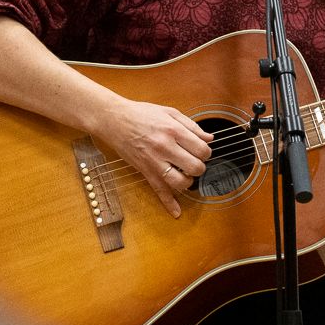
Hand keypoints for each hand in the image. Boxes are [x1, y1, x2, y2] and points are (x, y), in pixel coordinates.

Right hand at [102, 98, 212, 217]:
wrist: (114, 120)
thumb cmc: (141, 114)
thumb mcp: (169, 112)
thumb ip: (191, 126)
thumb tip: (209, 138)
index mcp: (173, 130)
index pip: (201, 149)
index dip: (206, 152)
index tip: (202, 151)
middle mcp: (165, 147)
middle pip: (195, 167)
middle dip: (200, 167)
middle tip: (195, 162)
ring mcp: (154, 161)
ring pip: (180, 182)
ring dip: (188, 181)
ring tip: (186, 174)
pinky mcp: (145, 170)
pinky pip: (159, 190)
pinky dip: (169, 203)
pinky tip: (176, 211)